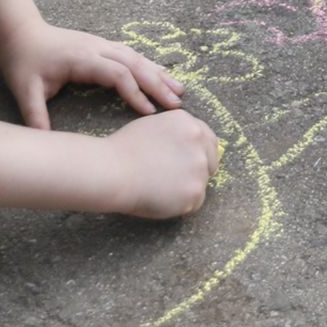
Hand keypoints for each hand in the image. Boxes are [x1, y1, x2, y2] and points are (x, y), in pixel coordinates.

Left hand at [0, 20, 183, 129]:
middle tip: (177, 104)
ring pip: (137, 57)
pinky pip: (131, 55)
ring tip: (180, 90)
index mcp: (82, 58)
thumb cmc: (23, 62)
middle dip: (157, 84)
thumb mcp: (25, 91)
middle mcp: (97, 47)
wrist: (19, 33)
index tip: (150, 113)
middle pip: (134, 64)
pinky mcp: (102, 46)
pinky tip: (162, 76)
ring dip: (158, 73)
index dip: (135, 93)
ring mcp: (101, 44)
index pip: (117, 74)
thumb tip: (45, 145)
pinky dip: (149, 67)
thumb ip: (35, 116)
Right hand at [101, 109, 221, 217]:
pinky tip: (161, 197)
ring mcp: (199, 168)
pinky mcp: (195, 192)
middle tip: (176, 179)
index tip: (190, 162)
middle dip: (199, 170)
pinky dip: (181, 203)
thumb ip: (176, 133)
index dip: (200, 152)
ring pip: (202, 183)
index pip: (208, 139)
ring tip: (160, 187)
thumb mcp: (153, 125)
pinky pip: (194, 201)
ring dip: (187, 187)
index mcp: (188, 123)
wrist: (114, 171)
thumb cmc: (124, 149)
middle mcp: (199, 142)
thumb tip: (185, 146)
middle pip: (211, 161)